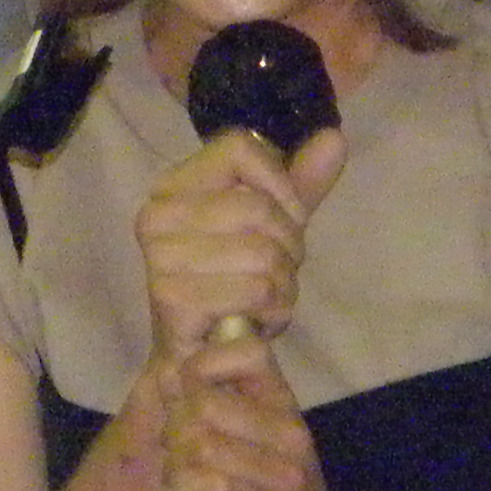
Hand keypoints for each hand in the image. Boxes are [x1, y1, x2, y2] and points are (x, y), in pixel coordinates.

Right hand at [134, 125, 352, 354]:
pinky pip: (258, 289)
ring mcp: (160, 258)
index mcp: (174, 187)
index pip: (241, 147)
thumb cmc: (236, 279)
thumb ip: (300, 183)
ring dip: (283, 281)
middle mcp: (157, 216)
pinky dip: (274, 308)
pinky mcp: (173, 298)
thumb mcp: (273, 226)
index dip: (282, 183)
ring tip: (264, 295)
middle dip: (288, 245)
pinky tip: (255, 316)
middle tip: (275, 269)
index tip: (288, 216)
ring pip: (263, 252)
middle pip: (259, 206)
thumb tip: (333, 138)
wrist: (201, 352)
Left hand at [159, 331, 375, 490]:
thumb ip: (218, 399)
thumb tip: (172, 365)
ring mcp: (283, 474)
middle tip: (183, 454)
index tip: (192, 398)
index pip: (246, 350)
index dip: (203, 366)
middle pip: (202, 402)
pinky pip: (207, 487)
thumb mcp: (255, 436)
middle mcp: (290, 431)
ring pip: (199, 445)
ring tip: (190, 481)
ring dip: (178, 468)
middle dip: (176, 430)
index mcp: (284, 404)